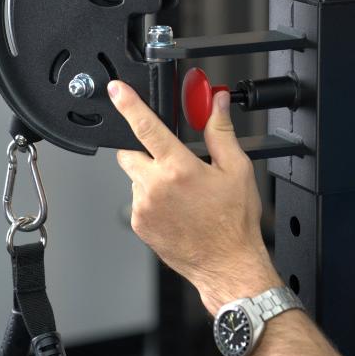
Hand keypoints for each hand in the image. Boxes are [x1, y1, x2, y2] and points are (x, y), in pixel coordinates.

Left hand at [109, 80, 281, 313]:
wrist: (227, 265)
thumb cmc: (234, 222)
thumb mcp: (237, 169)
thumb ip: (221, 131)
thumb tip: (216, 105)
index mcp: (179, 169)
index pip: (146, 127)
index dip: (129, 104)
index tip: (117, 90)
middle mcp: (156, 187)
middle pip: (130, 152)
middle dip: (143, 148)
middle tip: (168, 157)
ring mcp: (143, 208)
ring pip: (135, 177)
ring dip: (150, 175)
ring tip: (181, 191)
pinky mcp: (139, 224)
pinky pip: (138, 200)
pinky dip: (151, 197)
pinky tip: (175, 207)